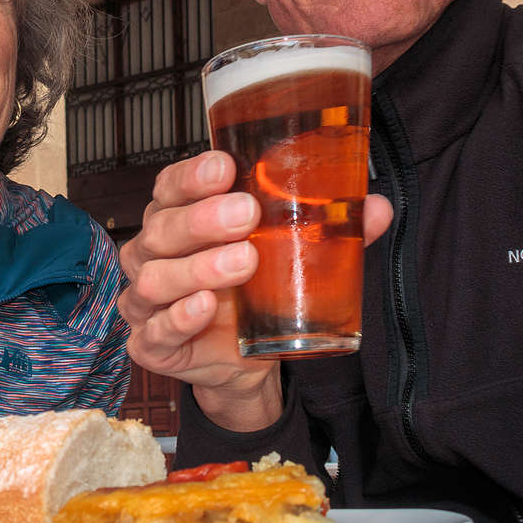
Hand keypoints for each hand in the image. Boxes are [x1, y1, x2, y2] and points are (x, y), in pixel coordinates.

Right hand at [117, 150, 392, 430]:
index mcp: (177, 215)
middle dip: (202, 220)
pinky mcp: (151, 343)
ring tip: (242, 261)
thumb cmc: (256, 286)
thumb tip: (376, 208)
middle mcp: (153, 252)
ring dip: (197, 268)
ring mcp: (146, 300)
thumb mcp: (288, 252)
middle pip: (162, 228)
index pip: (171, 186)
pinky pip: (154, 332)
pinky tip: (206, 306)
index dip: (192, 175)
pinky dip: (179, 318)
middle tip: (246, 214)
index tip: (225, 167)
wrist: (245, 355)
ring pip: (155, 279)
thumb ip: (327, 229)